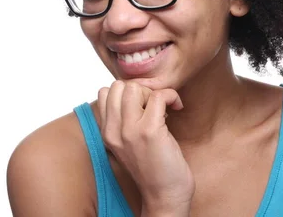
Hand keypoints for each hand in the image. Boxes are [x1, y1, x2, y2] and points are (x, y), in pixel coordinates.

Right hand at [98, 80, 194, 212]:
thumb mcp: (128, 144)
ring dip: (154, 93)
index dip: (127, 93)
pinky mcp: (150, 131)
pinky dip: (171, 96)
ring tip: (164, 108)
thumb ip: (124, 121)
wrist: (164, 195)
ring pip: (135, 87)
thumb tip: (135, 93)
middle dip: (141, 90)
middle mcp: (114, 131)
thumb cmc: (152, 168)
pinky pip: (158, 96)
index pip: (106, 92)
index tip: (143, 106)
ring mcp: (130, 131)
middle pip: (120, 86)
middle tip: (154, 107)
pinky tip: (177, 108)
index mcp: (107, 132)